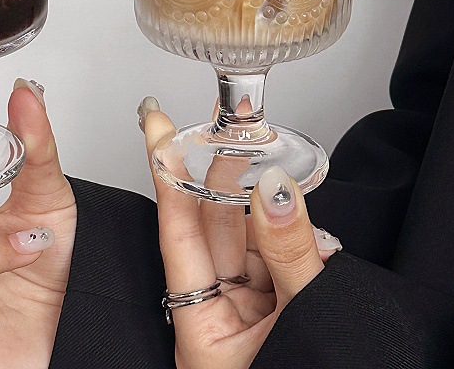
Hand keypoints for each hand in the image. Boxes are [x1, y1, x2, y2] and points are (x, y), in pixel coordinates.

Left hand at [139, 98, 341, 368]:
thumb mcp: (297, 326)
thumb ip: (289, 258)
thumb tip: (277, 191)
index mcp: (201, 328)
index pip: (175, 232)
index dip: (166, 173)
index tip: (155, 127)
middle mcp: (217, 312)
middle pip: (210, 226)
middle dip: (216, 171)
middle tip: (221, 126)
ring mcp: (246, 307)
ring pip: (243, 235)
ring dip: (252, 193)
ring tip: (256, 149)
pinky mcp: (274, 304)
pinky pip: (271, 252)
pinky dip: (282, 226)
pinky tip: (288, 200)